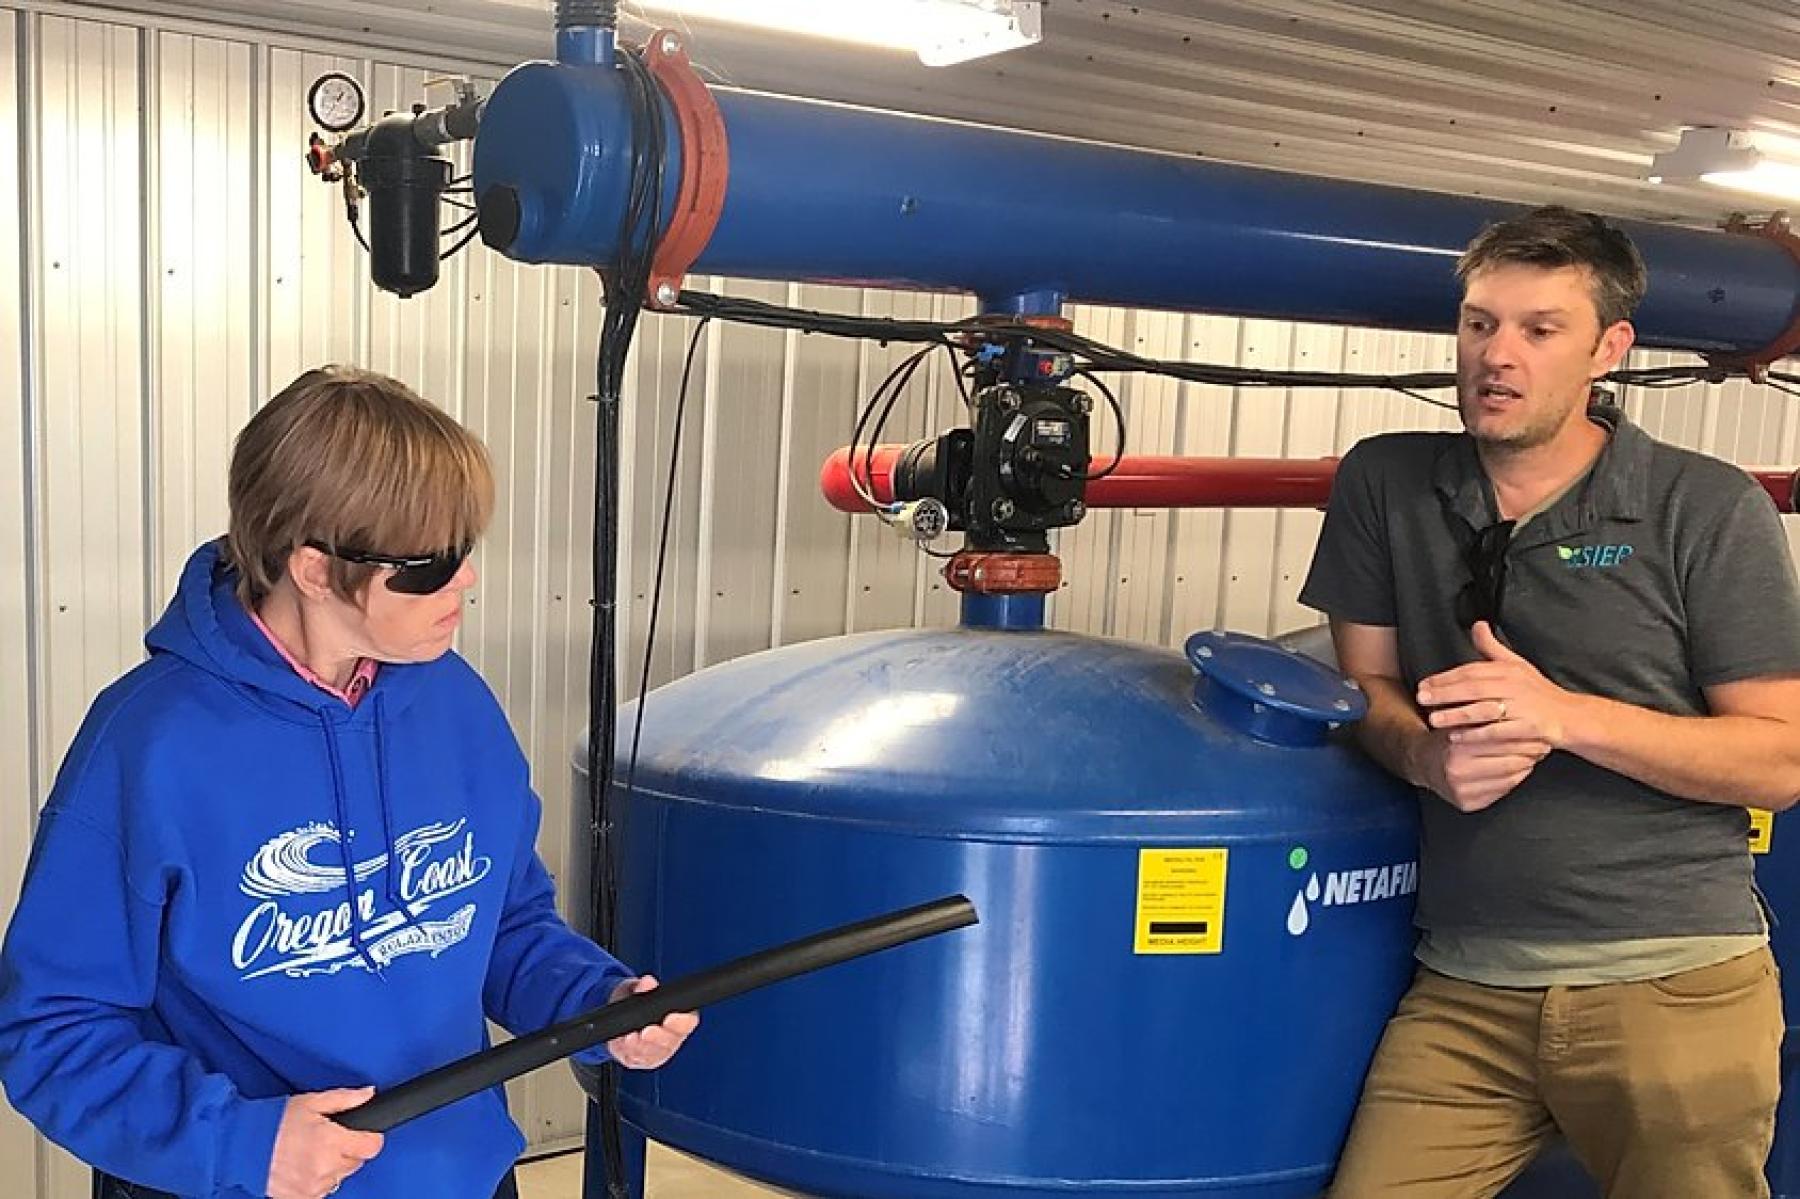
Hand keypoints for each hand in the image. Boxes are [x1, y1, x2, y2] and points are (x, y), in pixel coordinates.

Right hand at [266, 1087, 383, 1198]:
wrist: (241, 1145)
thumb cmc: (274, 1122)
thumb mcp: (312, 1102)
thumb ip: (345, 1099)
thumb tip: (368, 1094)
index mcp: (330, 1141)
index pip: (372, 1146)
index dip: (369, 1137)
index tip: (362, 1133)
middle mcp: (324, 1167)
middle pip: (356, 1162)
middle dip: (348, 1149)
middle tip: (328, 1139)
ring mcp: (313, 1187)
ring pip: (340, 1177)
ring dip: (332, 1166)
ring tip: (311, 1152)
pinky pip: (322, 1191)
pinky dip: (318, 1181)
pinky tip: (304, 1167)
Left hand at [605, 976, 698, 1069]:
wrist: (620, 1017)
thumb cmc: (636, 1001)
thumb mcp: (637, 989)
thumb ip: (643, 986)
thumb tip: (647, 982)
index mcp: (680, 1017)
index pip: (688, 1022)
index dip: (680, 1022)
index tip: (668, 1019)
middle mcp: (673, 1037)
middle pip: (670, 1041)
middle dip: (657, 1038)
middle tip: (646, 1032)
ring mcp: (659, 1051)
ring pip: (653, 1053)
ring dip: (641, 1046)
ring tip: (630, 1038)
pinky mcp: (643, 1060)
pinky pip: (638, 1059)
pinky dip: (630, 1052)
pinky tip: (625, 1045)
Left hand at [1412, 622, 1562, 811]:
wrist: (1570, 716)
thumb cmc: (1538, 692)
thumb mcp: (1516, 665)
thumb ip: (1492, 647)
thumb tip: (1476, 625)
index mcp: (1509, 669)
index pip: (1471, 671)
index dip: (1445, 678)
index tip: (1423, 685)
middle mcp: (1515, 685)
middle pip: (1473, 688)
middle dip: (1444, 693)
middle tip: (1421, 699)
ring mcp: (1523, 707)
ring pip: (1483, 709)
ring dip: (1456, 714)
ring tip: (1433, 719)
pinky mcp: (1529, 728)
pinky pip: (1497, 732)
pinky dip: (1475, 735)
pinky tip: (1456, 737)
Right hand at [1412, 726, 1541, 812]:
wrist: (1422, 762)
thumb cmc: (1445, 738)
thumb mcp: (1457, 721)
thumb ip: (1478, 716)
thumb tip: (1510, 708)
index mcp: (1455, 748)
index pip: (1499, 742)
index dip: (1521, 734)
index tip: (1534, 728)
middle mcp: (1457, 772)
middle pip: (1508, 762)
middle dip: (1528, 751)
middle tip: (1542, 742)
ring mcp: (1462, 790)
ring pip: (1509, 777)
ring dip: (1526, 765)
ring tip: (1535, 753)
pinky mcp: (1468, 804)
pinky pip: (1502, 790)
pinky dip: (1515, 778)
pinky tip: (1521, 767)